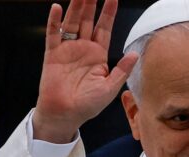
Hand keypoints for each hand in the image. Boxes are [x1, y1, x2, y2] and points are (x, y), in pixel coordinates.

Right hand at [33, 0, 137, 142]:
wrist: (66, 114)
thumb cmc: (89, 105)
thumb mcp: (110, 88)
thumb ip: (122, 70)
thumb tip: (136, 54)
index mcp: (98, 55)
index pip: (104, 29)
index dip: (108, 13)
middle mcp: (83, 49)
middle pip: (88, 21)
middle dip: (91, 5)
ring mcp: (67, 49)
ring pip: (72, 23)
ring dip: (76, 8)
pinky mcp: (52, 54)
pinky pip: (53, 35)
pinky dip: (54, 22)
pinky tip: (57, 8)